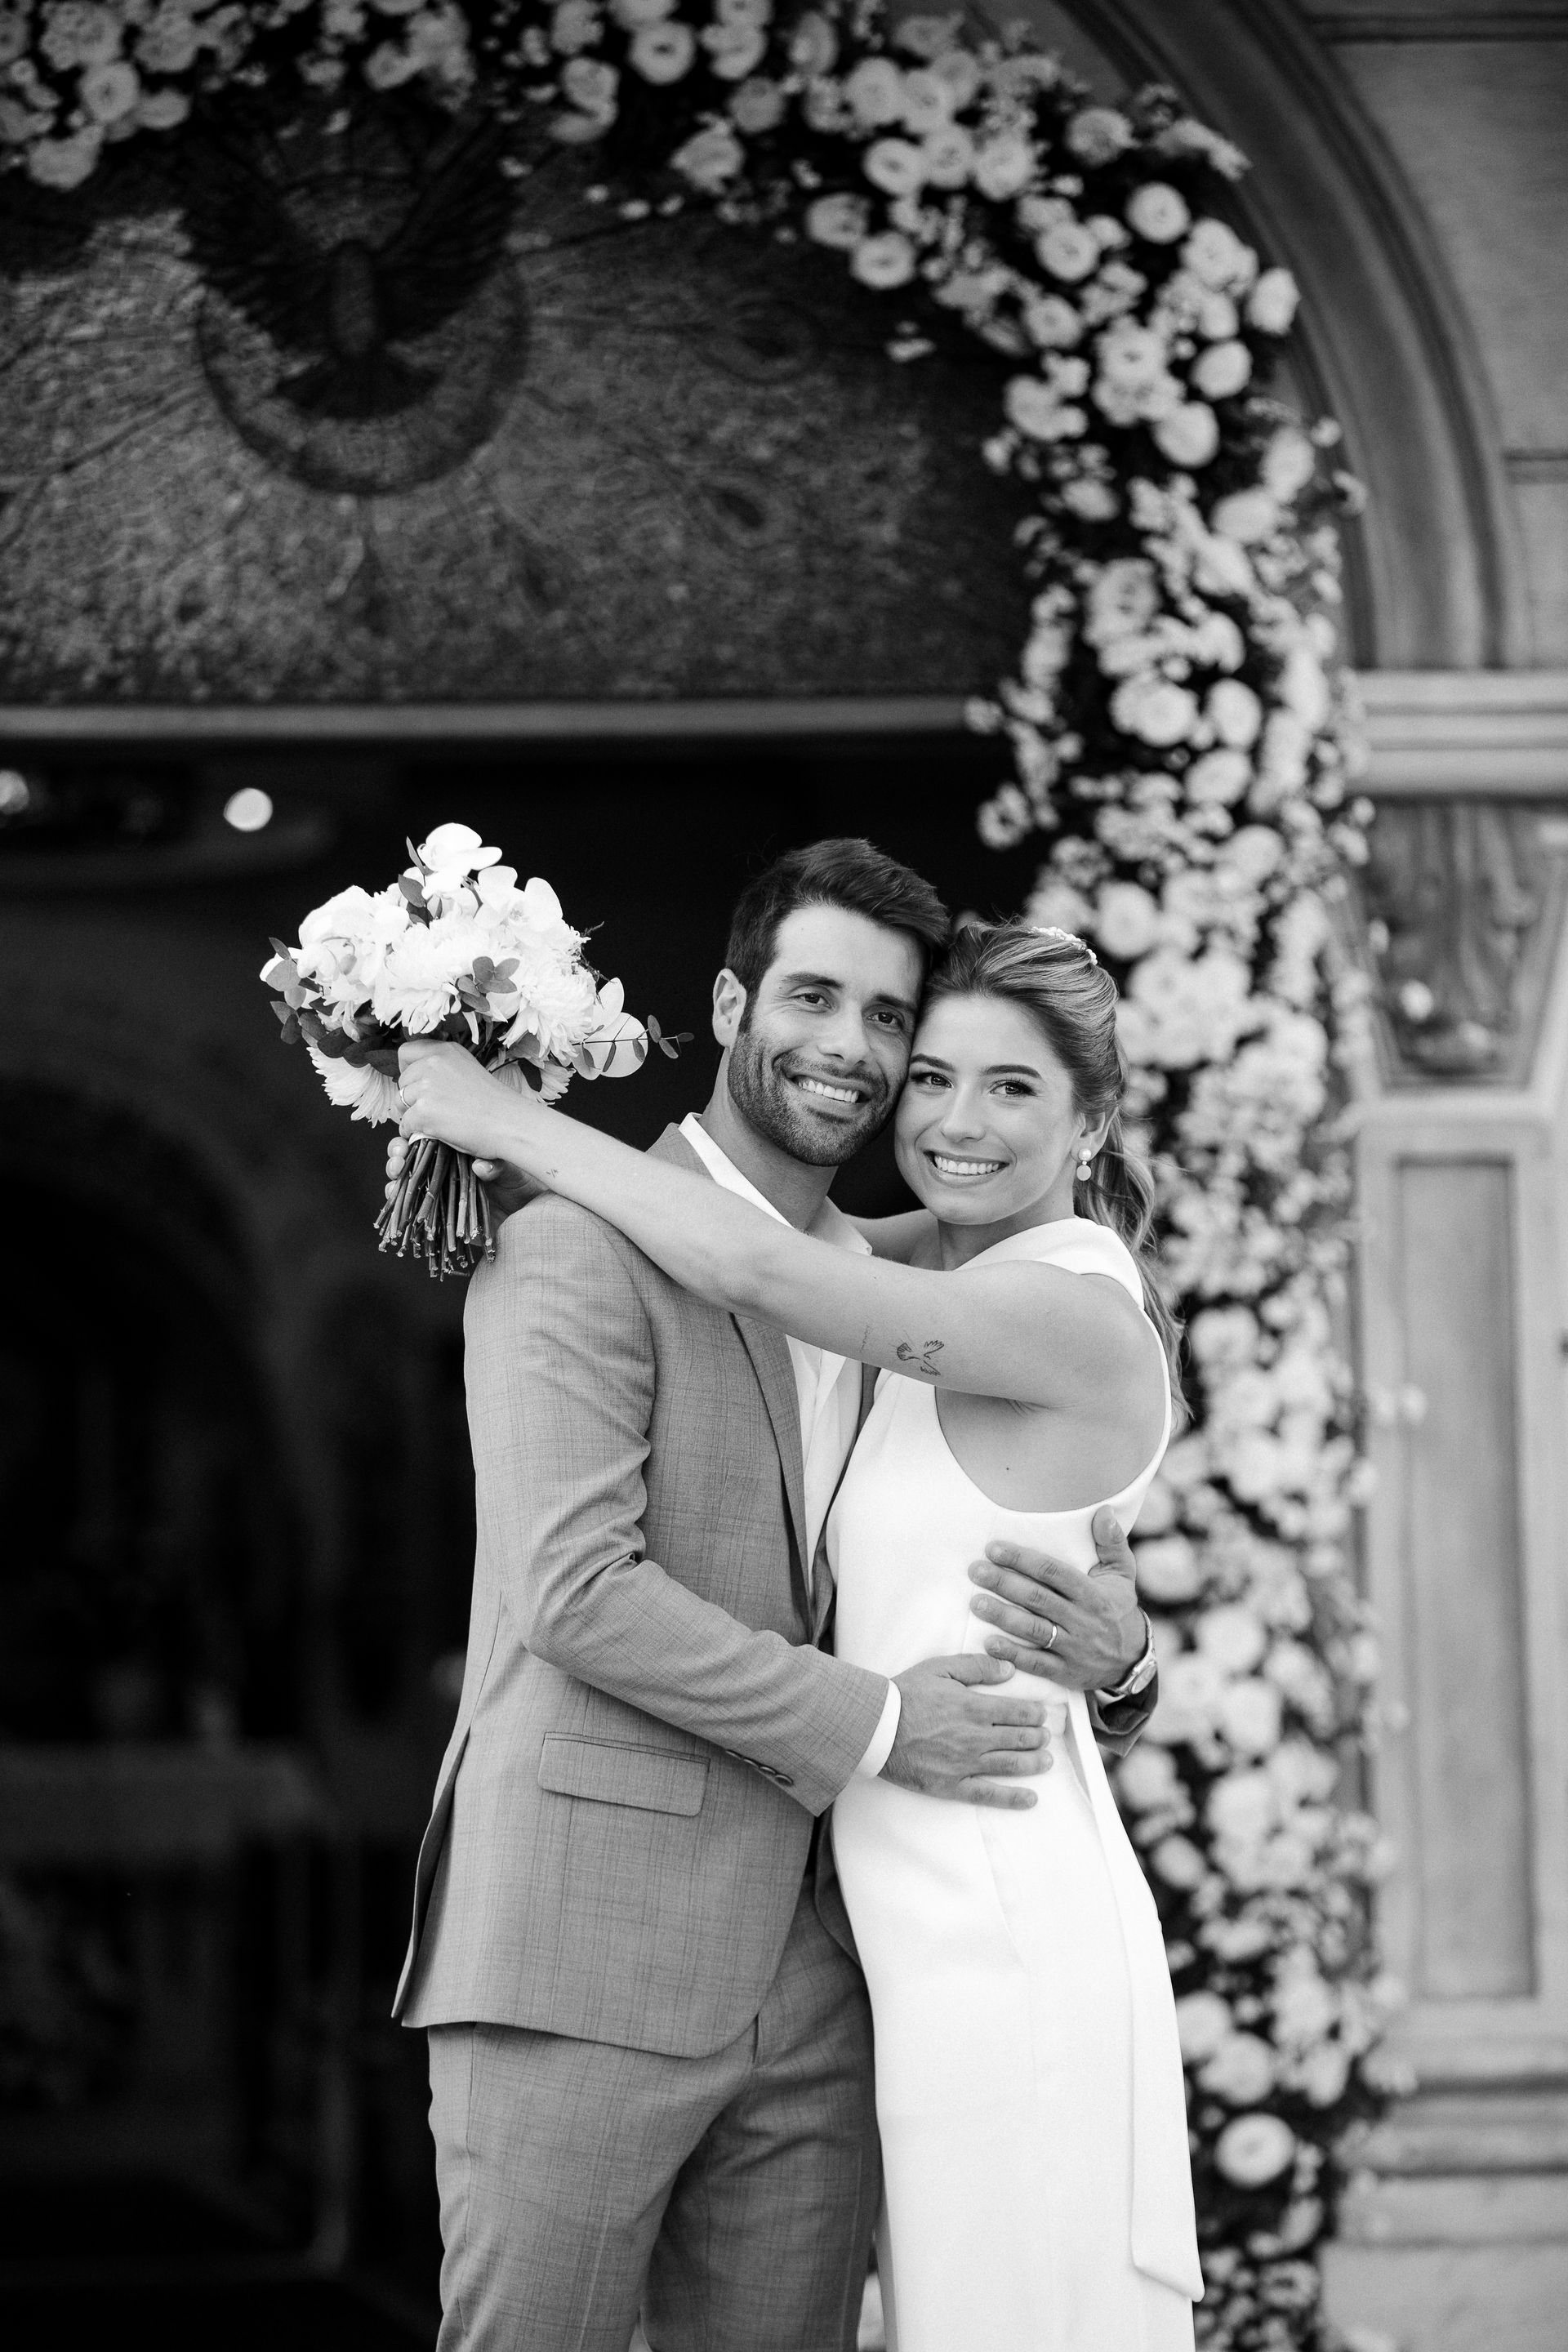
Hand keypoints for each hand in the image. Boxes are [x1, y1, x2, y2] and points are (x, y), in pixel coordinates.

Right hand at [384, 1131, 539, 1222]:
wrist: (530, 1210)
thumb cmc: (521, 1182)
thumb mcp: (509, 1165)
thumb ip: (495, 1164)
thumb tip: (479, 1167)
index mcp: (458, 1148)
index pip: (425, 1136)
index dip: (409, 1133)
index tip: (404, 1136)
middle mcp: (445, 1167)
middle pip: (410, 1156)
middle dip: (397, 1154)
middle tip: (398, 1155)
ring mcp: (440, 1189)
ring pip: (406, 1179)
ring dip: (394, 1174)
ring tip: (395, 1172)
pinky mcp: (438, 1212)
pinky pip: (411, 1205)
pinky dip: (398, 1199)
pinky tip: (394, 1192)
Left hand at [396, 1040, 534, 1162]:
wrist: (509, 1123)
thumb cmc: (494, 1103)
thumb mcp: (468, 1068)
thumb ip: (443, 1066)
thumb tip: (418, 1077)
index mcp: (445, 1051)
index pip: (406, 1052)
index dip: (408, 1070)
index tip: (418, 1083)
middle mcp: (433, 1064)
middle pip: (402, 1082)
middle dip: (411, 1098)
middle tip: (434, 1110)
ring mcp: (426, 1087)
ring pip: (400, 1104)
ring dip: (412, 1116)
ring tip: (437, 1122)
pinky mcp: (423, 1111)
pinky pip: (405, 1124)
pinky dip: (414, 1133)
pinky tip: (433, 1134)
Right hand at [883, 1654, 1048, 1809]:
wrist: (875, 1727)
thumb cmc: (905, 1694)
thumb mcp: (940, 1668)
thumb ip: (977, 1667)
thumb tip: (1009, 1669)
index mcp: (975, 1708)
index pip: (1017, 1712)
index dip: (1035, 1713)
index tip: (1041, 1714)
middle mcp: (976, 1738)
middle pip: (1019, 1738)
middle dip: (1038, 1737)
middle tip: (1046, 1736)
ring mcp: (966, 1764)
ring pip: (1011, 1765)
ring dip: (1034, 1763)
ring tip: (1047, 1760)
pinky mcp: (952, 1785)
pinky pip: (988, 1794)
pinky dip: (1013, 1798)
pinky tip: (1031, 1799)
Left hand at [966, 1507, 1144, 1691]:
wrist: (1132, 1660)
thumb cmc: (1118, 1608)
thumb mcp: (1122, 1574)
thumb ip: (1111, 1542)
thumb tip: (1104, 1511)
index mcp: (1093, 1593)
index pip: (1053, 1572)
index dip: (1022, 1559)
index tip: (994, 1549)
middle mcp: (1083, 1620)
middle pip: (1038, 1599)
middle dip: (1004, 1584)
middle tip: (976, 1571)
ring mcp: (1074, 1648)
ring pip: (1035, 1630)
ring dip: (1003, 1616)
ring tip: (976, 1603)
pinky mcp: (1066, 1672)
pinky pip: (1038, 1664)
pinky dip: (1014, 1655)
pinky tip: (990, 1644)